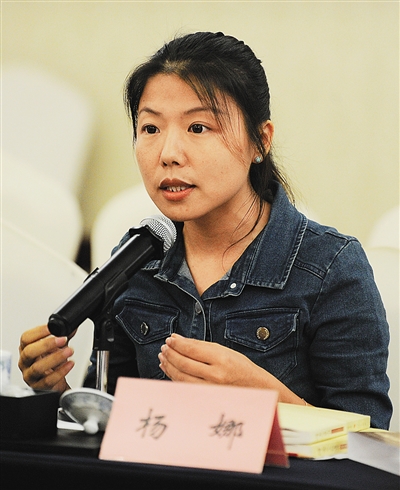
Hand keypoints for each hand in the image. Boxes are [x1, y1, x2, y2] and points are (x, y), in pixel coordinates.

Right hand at [18, 324, 73, 392]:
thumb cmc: (52, 363)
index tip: (52, 328)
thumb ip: (63, 335)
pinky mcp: (38, 387)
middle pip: (29, 352)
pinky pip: (48, 380)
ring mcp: (30, 375)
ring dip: (55, 358)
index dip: (38, 332)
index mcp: (26, 349)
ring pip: (37, 367)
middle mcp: (25, 362)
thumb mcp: (56, 347)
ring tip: (69, 351)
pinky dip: (61, 371)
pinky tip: (70, 364)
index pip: (26, 338)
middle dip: (47, 344)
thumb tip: (72, 326)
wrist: (55, 382)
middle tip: (62, 339)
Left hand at [158, 334, 307, 404]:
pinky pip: (185, 387)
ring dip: (169, 366)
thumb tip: (177, 338)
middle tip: (164, 348)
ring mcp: (210, 389)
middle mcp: (215, 375)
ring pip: (181, 377)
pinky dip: (174, 378)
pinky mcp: (206, 398)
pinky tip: (170, 370)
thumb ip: (200, 345)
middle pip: (184, 363)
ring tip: (163, 357)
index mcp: (221, 359)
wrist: (256, 389)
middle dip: (170, 354)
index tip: (169, 339)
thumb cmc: (240, 367)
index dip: (178, 344)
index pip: (192, 349)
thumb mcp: (224, 350)